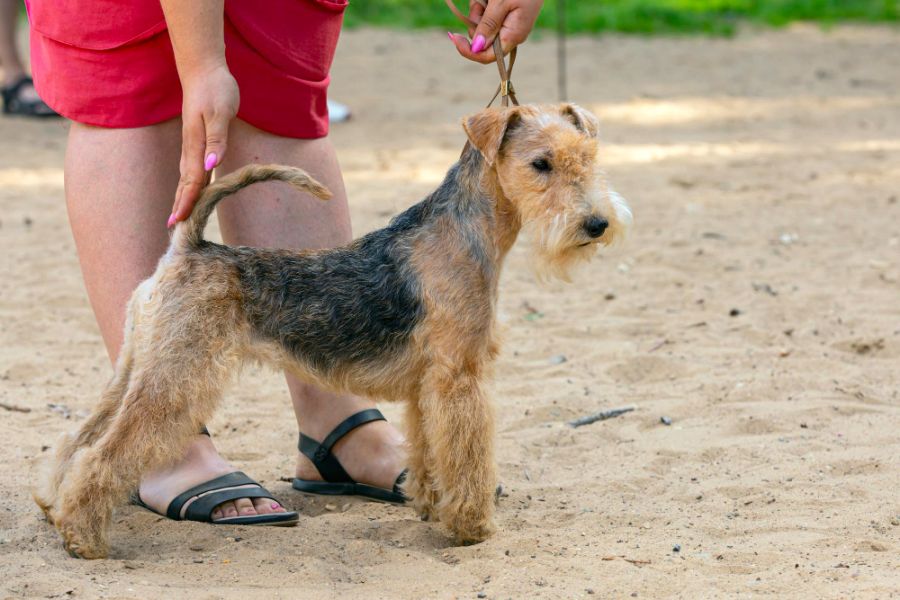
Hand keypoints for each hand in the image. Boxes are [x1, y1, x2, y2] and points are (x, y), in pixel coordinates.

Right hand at [168, 62, 238, 224]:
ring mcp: (192, 146)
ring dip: (182, 199)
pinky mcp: (197, 142)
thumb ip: (217, 140)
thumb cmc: (216, 90)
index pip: (192, 180)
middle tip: (175, 232)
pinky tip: (189, 194)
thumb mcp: (221, 113)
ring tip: (178, 219)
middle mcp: (191, 148)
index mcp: (196, 144)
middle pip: (185, 184)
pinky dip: (189, 186)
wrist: (204, 71)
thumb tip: (211, 165)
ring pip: (186, 178)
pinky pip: (192, 170)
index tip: (180, 222)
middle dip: (180, 207)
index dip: (187, 202)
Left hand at [448, 0, 542, 63]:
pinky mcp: (504, 15)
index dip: (469, 51)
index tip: (454, 36)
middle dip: (475, 20)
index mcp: (512, 36)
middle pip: (481, 40)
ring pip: (481, 25)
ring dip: (479, 8)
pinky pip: (486, 15)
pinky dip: (483, 3)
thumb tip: (476, 47)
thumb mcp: (501, 2)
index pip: (487, 56)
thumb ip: (488, 25)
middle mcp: (510, 35)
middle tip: (483, 2)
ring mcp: (507, 25)